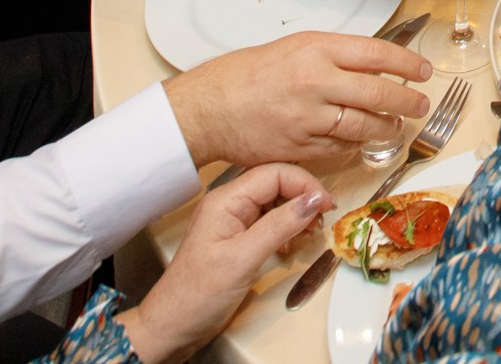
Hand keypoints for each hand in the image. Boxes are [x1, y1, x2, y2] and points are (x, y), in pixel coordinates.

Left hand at [115, 164, 331, 363]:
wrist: (173, 326)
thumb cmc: (197, 294)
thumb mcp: (243, 258)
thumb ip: (279, 226)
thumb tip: (314, 200)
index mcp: (226, 200)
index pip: (274, 173)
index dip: (305, 185)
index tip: (327, 205)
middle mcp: (229, 205)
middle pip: (276, 184)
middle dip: (302, 198)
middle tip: (322, 221)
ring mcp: (232, 222)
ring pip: (274, 203)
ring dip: (296, 215)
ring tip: (309, 234)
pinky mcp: (237, 240)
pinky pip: (269, 222)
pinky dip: (286, 229)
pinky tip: (291, 245)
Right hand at [164, 31, 432, 166]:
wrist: (209, 108)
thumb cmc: (247, 73)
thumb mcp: (294, 47)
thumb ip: (334, 54)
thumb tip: (375, 62)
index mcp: (316, 49)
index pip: (376, 53)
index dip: (406, 63)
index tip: (423, 70)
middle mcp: (316, 81)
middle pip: (378, 92)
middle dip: (406, 100)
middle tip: (420, 104)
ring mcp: (309, 118)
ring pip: (363, 125)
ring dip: (386, 127)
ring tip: (396, 126)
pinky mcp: (301, 147)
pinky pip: (340, 148)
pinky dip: (355, 145)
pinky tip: (362, 140)